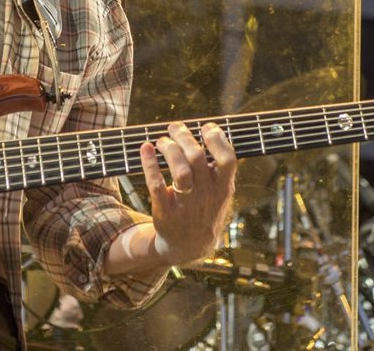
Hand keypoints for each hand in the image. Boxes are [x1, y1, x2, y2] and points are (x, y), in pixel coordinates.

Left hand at [137, 121, 236, 265]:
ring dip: (169, 149)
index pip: (228, 160)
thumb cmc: (204, 210)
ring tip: (161, 141)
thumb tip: (213, 132)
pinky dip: (149, 164)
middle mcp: (206, 196)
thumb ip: (219, 169)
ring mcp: (186, 205)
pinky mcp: (165, 212)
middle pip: (197, 158)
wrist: (189, 246)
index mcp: (223, 188)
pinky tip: (145, 149)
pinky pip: (156, 185)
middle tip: (174, 127)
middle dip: (184, 137)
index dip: (217, 139)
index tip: (205, 127)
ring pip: (179, 171)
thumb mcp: (221, 194)